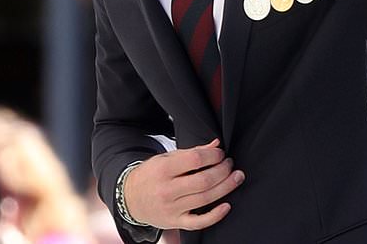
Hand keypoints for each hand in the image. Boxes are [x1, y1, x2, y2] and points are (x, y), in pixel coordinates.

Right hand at [123, 139, 243, 230]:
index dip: (213, 156)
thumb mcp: (166, 159)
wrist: (130, 198)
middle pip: (204, 180)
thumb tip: (216, 144)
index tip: (221, 154)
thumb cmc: (151, 175)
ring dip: (226, 187)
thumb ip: (191, 152)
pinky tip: (227, 205)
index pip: (195, 160)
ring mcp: (171, 208)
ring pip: (205, 199)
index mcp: (163, 169)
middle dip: (223, 170)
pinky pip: (199, 222)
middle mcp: (167, 190)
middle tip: (231, 164)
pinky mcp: (175, 222)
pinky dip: (215, 215)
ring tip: (236, 177)